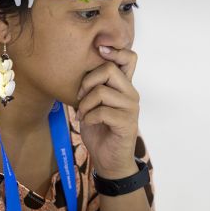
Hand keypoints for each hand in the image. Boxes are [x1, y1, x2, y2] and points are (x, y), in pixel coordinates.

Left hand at [76, 46, 139, 177]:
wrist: (109, 160)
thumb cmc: (100, 130)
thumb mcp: (94, 104)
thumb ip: (93, 87)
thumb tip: (78, 67)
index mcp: (124, 86)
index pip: (130, 58)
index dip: (114, 50)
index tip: (98, 50)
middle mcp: (131, 94)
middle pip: (110, 69)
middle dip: (88, 81)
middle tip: (80, 96)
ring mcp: (131, 108)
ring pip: (102, 91)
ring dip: (85, 103)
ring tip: (82, 113)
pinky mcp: (127, 123)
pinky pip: (101, 111)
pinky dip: (88, 117)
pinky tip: (87, 123)